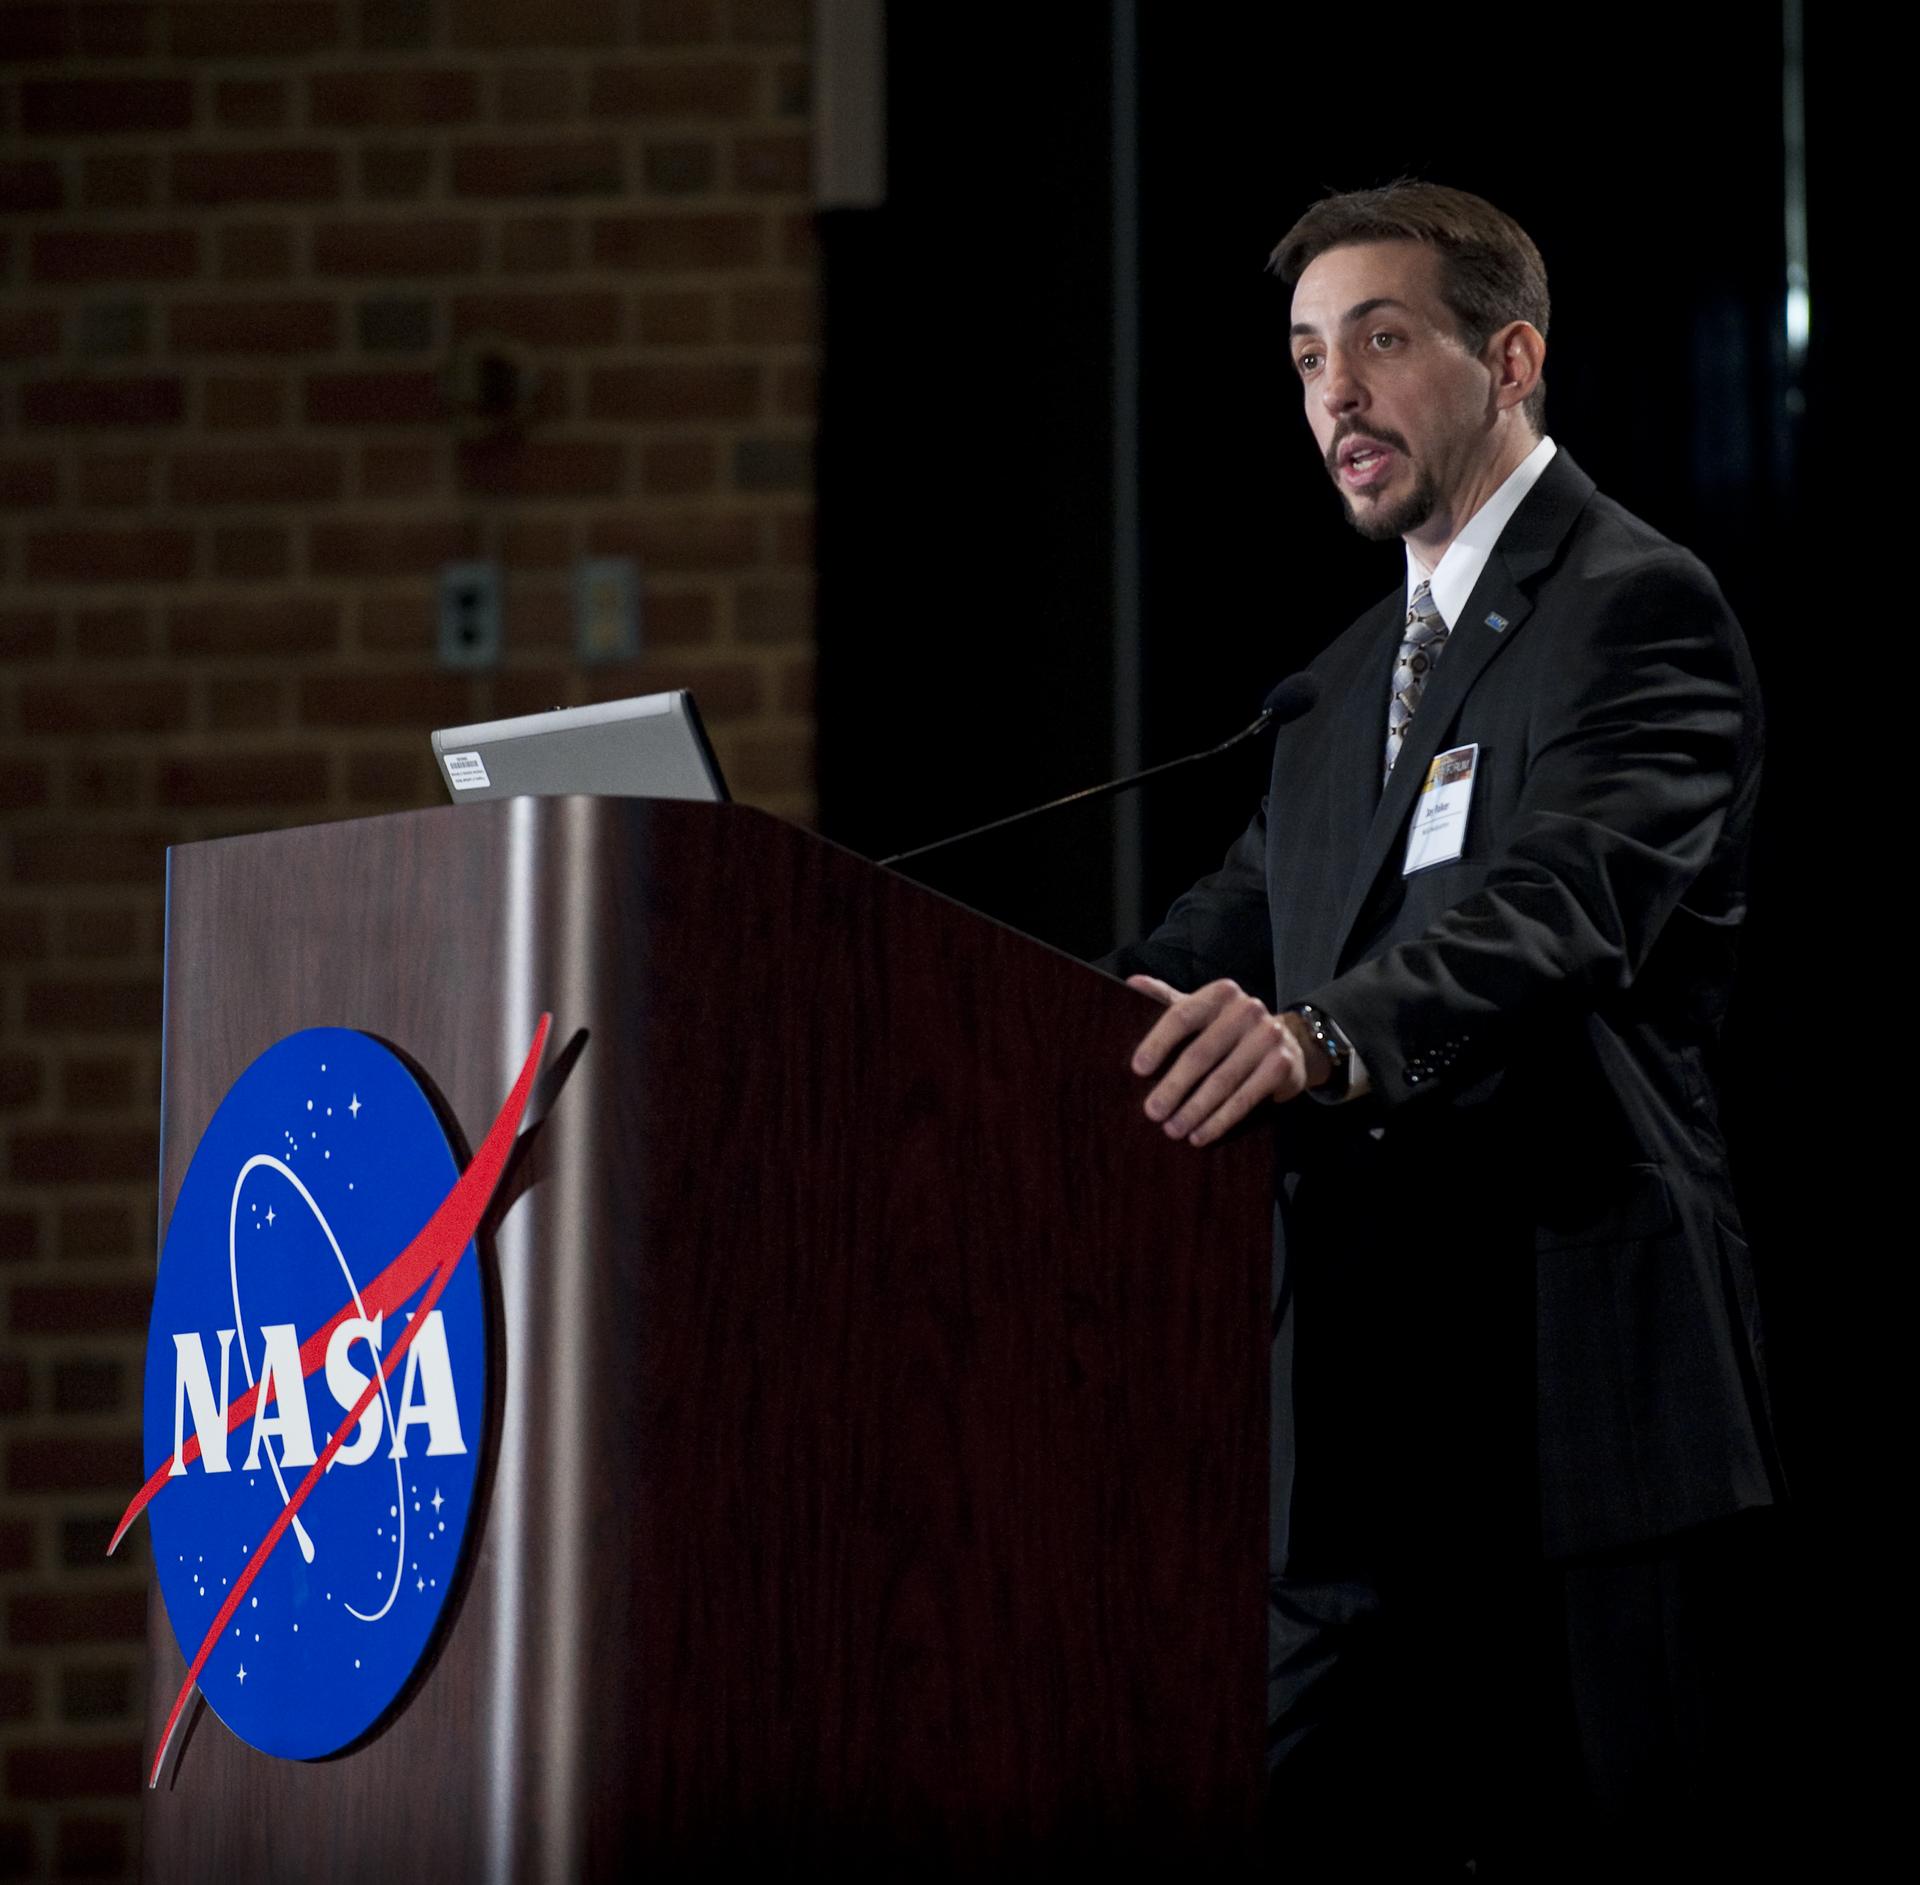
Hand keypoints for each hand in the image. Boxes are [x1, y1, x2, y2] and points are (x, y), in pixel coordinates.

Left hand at [1125, 976, 1329, 1145]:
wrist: (1288, 1043)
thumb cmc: (1228, 1028)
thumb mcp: (1201, 1010)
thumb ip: (1167, 997)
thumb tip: (1131, 983)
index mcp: (1220, 994)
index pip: (1182, 1016)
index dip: (1158, 1043)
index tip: (1138, 1070)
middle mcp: (1247, 1009)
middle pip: (1201, 1053)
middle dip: (1173, 1087)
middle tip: (1152, 1112)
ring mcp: (1269, 1036)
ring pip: (1223, 1080)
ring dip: (1195, 1110)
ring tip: (1173, 1130)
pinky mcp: (1283, 1065)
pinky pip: (1246, 1098)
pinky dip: (1220, 1121)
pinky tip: (1201, 1135)